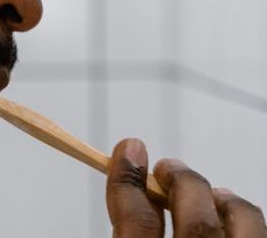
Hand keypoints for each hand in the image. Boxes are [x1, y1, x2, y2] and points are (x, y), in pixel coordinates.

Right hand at [106, 138, 266, 236]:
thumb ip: (132, 231)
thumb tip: (135, 192)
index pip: (136, 224)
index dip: (128, 180)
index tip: (128, 152)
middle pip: (196, 222)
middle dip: (181, 181)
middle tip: (165, 167)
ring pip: (245, 226)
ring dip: (225, 201)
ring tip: (213, 194)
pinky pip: (264, 237)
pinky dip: (250, 222)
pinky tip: (236, 220)